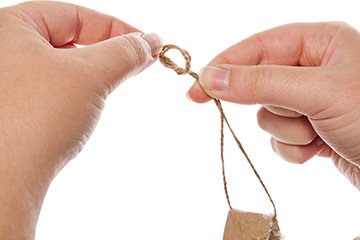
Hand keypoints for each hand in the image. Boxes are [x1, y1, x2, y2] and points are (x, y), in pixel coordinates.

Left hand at [0, 2, 161, 238]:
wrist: (7, 178)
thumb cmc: (36, 119)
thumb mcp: (91, 74)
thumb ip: (124, 52)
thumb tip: (149, 42)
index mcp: (9, 26)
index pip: (76, 16)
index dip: (117, 28)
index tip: (146, 45)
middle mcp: (1, 49)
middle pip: (68, 38)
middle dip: (106, 52)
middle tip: (134, 65)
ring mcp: (4, 79)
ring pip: (61, 64)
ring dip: (91, 73)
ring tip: (107, 87)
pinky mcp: (11, 106)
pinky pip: (51, 86)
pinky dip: (74, 90)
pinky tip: (82, 105)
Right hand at [188, 22, 359, 189]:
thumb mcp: (316, 91)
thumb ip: (260, 82)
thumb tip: (212, 79)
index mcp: (318, 43)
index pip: (256, 48)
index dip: (224, 66)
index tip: (196, 89)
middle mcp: (313, 68)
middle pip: (259, 84)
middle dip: (275, 106)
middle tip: (292, 114)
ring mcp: (310, 101)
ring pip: (268, 115)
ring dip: (288, 130)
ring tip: (319, 132)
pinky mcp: (311, 129)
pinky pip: (280, 138)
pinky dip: (294, 148)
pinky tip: (320, 147)